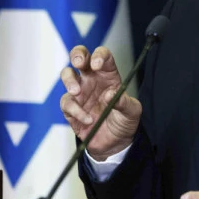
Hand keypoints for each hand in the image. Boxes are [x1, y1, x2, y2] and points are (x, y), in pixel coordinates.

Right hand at [59, 46, 141, 160]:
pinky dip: (75, 110)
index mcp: (108, 75)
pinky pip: (66, 103)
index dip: (99, 56)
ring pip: (67, 75)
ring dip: (69, 80)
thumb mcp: (132, 112)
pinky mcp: (71, 108)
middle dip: (77, 55)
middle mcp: (92, 79)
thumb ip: (124, 103)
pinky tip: (88, 120)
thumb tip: (110, 95)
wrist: (115, 143)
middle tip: (79, 62)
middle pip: (80, 56)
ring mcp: (80, 92)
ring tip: (77, 92)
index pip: (103, 56)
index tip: (98, 64)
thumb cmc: (124, 121)